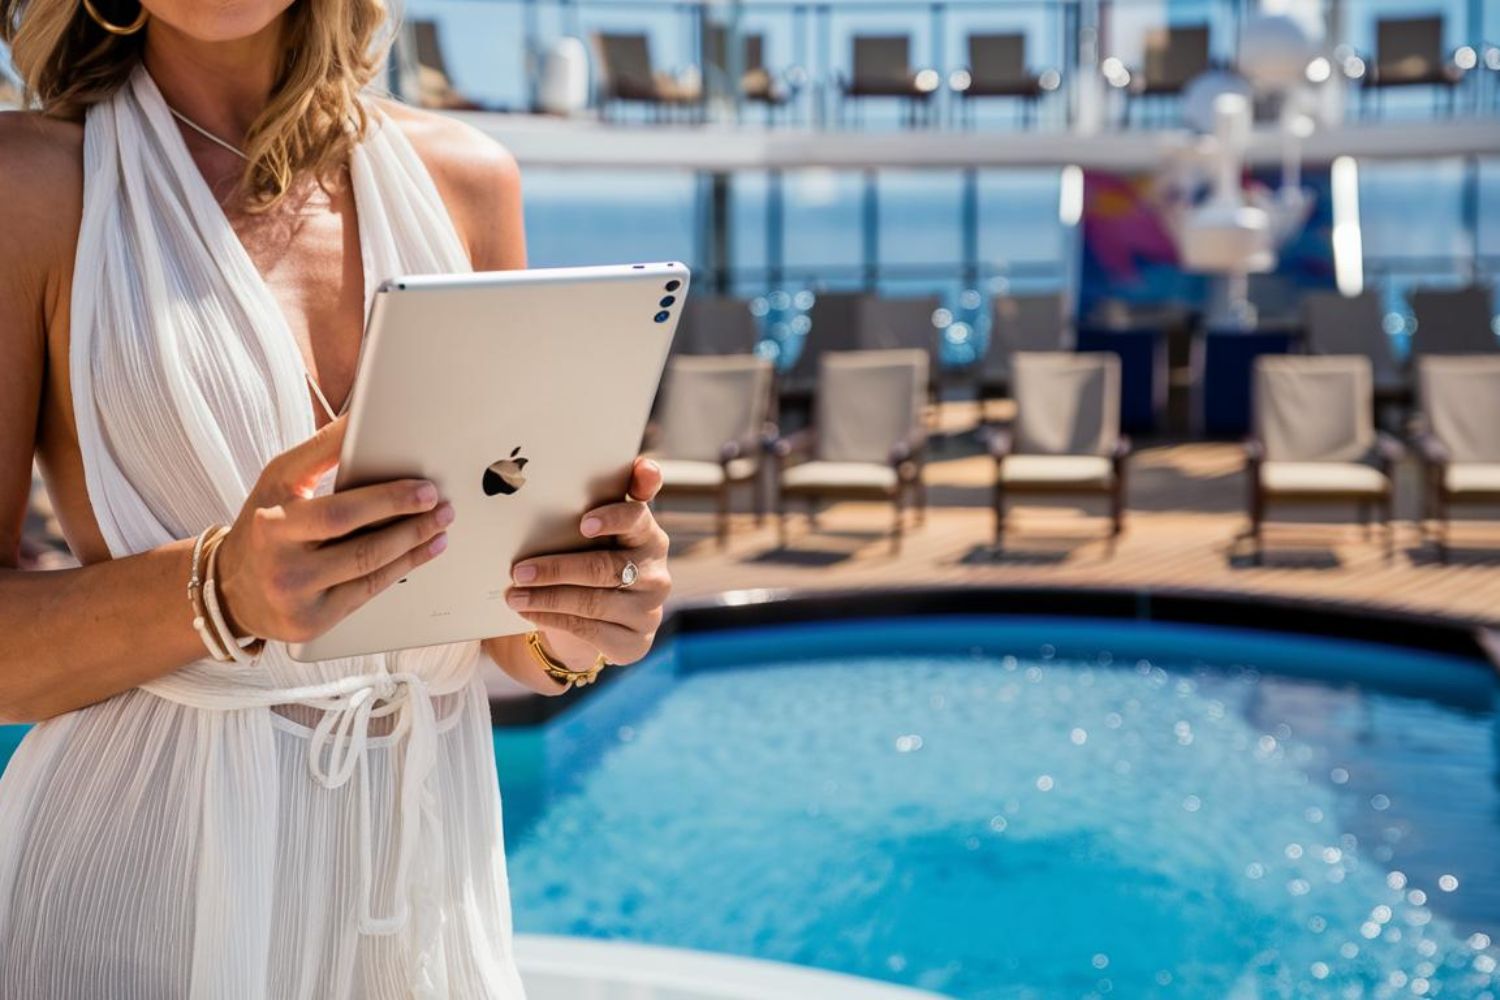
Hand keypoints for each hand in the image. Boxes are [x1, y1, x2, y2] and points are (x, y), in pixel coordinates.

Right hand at [215, 416, 453, 642]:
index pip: (338, 511)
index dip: (387, 500)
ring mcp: (296, 597)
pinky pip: (368, 593)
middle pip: (360, 545)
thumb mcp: (280, 481)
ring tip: (440, 524)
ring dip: (414, 545)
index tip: (423, 487)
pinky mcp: (312, 622)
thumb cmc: (265, 524)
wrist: (231, 588)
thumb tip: (362, 416)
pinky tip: (423, 551)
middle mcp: (281, 564)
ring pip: (370, 570)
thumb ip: (322, 450)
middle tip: (439, 504)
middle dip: (409, 523)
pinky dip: (402, 568)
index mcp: (273, 523)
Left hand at [505, 457, 669, 666]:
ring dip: (547, 598)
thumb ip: (602, 496)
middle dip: (556, 569)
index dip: (613, 519)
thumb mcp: (599, 530)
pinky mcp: (635, 642)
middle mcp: (656, 573)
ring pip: (593, 603)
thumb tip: (599, 465)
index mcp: (649, 535)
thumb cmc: (596, 557)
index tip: (584, 522)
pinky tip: (529, 612)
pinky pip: (590, 631)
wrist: (605, 615)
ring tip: (514, 594)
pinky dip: (554, 621)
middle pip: (604, 568)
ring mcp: (649, 610)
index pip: (637, 519)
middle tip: (518, 570)